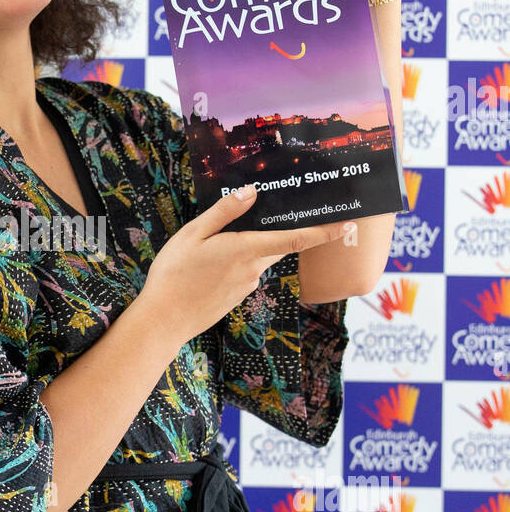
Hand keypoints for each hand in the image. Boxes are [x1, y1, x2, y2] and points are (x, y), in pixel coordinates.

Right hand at [136, 186, 349, 349]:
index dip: (324, 232)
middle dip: (277, 231)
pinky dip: (233, 263)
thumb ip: (225, 211)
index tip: (347, 225)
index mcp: (246, 249)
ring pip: (256, 258)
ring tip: (212, 245)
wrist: (164, 320)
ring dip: (245, 248)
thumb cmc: (174, 274)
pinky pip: (243, 272)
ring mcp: (246, 286)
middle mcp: (253, 269)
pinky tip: (207, 265)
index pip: (296, 239)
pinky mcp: (237, 297)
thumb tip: (252, 191)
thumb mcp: (193, 234)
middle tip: (267, 215)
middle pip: (276, 245)